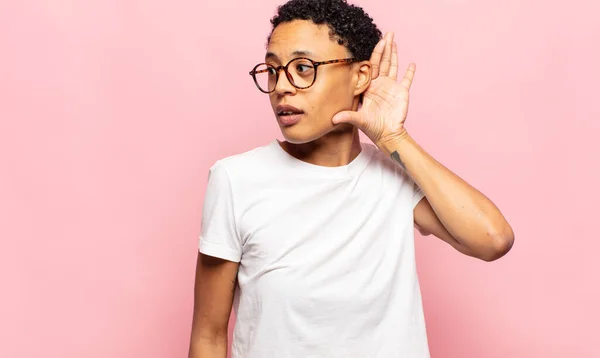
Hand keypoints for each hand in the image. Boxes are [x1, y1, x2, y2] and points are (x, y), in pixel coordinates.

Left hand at [332, 32, 415, 146]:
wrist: (387, 134)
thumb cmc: (372, 127)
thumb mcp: (358, 120)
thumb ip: (347, 117)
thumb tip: (332, 119)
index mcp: (369, 87)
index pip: (371, 67)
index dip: (373, 55)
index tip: (374, 43)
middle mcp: (380, 84)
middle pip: (382, 62)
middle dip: (384, 48)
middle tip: (387, 34)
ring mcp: (391, 87)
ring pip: (393, 66)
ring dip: (394, 54)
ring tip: (394, 40)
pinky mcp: (402, 92)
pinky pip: (406, 80)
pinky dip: (409, 72)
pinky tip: (412, 63)